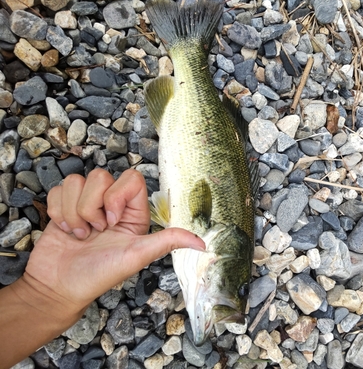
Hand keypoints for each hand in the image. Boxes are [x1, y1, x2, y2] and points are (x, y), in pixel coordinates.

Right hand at [22, 169, 203, 315]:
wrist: (59, 287)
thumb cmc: (99, 275)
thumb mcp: (137, 256)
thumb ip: (167, 242)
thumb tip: (202, 244)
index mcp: (134, 213)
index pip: (132, 178)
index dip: (117, 196)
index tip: (111, 221)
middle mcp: (111, 205)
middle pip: (101, 177)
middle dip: (91, 207)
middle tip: (95, 232)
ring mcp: (86, 204)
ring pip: (77, 181)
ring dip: (74, 212)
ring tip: (80, 234)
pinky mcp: (64, 206)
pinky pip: (59, 189)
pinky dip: (58, 212)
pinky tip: (65, 230)